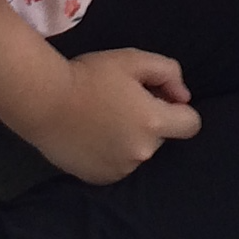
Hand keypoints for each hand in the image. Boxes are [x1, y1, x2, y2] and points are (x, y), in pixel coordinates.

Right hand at [30, 48, 199, 183]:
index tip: (160, 97)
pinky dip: (113, 152)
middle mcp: (142, 153)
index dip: (180, 108)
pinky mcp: (100, 179)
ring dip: (132, 137)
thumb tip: (183, 97)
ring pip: (140, 151)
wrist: (46, 102)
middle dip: (151, 120)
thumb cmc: (92, 75)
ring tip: (105, 117)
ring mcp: (120, 170)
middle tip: (123, 100)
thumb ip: (168, 73)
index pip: (191, 125)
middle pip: (162, 136)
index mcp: (153, 123)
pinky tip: (94, 134)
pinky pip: (119, 164)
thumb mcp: (134, 59)